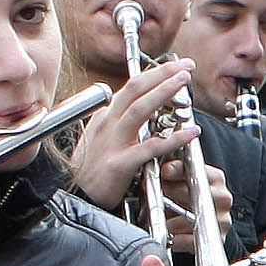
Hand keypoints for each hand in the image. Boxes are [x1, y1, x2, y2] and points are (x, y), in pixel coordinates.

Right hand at [62, 58, 197, 215]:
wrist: (74, 199)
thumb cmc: (91, 172)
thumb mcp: (101, 140)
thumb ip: (120, 124)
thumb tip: (142, 109)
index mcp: (104, 117)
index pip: (130, 88)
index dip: (154, 74)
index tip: (175, 67)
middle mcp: (107, 124)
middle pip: (135, 89)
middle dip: (162, 73)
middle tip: (186, 65)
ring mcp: (112, 143)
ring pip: (140, 109)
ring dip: (164, 92)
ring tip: (184, 82)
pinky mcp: (119, 164)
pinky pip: (150, 147)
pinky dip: (174, 138)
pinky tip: (191, 132)